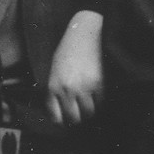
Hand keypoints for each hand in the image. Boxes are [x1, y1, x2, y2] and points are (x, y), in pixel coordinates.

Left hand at [46, 9, 102, 125]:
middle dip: (76, 119)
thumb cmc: (68, 50)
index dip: (62, 120)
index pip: (56, 115)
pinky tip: (97, 97)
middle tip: (80, 116)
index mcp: (53, 86)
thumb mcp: (55, 70)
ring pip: (88, 112)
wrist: (84, 33)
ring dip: (89, 113)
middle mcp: (67, 89)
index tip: (66, 119)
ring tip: (89, 109)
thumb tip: (61, 107)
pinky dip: (99, 102)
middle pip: (73, 117)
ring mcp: (83, 87)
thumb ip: (56, 88)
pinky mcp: (98, 82)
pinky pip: (100, 101)